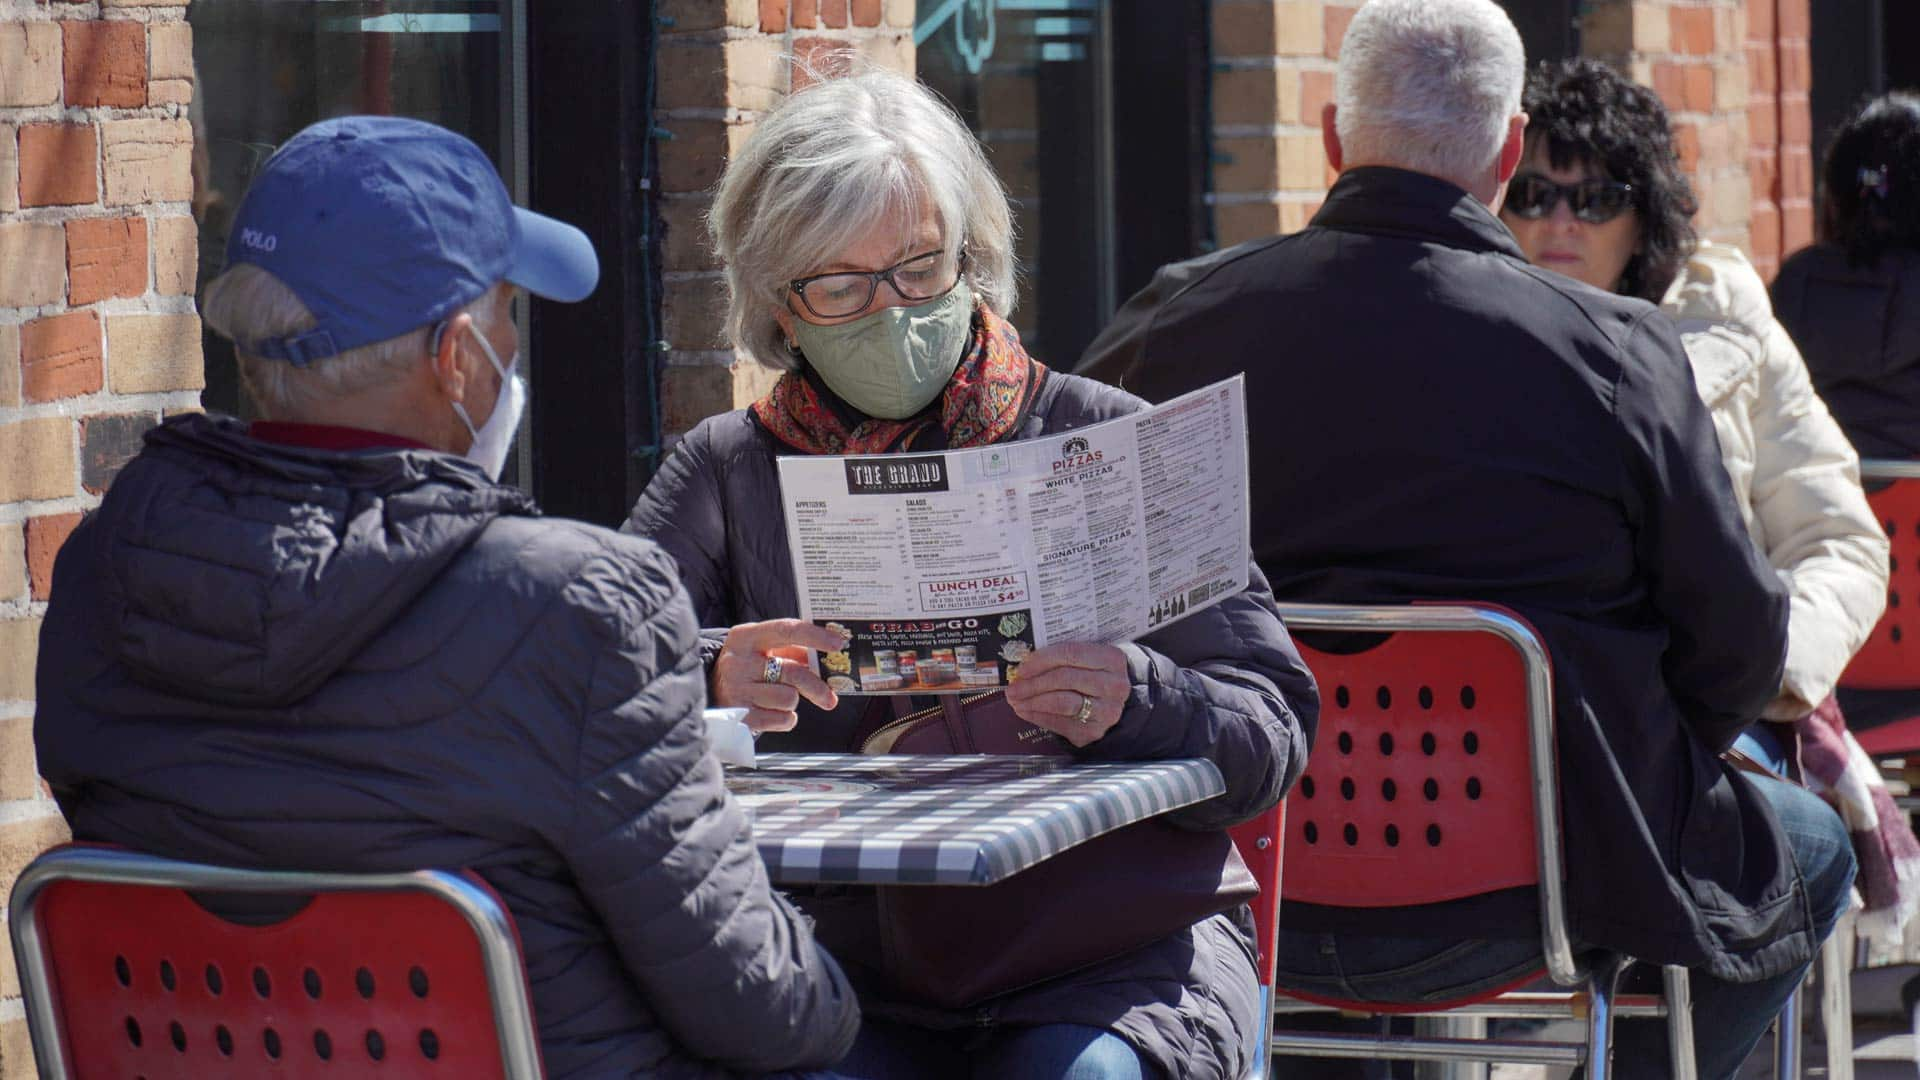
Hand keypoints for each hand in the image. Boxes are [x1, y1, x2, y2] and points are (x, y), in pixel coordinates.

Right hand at [712, 619, 846, 732]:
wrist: (709, 692)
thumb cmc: (747, 668)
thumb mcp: (762, 650)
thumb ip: (794, 650)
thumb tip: (831, 657)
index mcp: (746, 636)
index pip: (786, 630)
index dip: (815, 636)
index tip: (838, 643)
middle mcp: (738, 661)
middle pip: (793, 672)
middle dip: (817, 687)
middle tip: (830, 698)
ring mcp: (736, 689)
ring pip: (789, 698)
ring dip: (792, 701)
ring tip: (780, 698)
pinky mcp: (739, 716)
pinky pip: (782, 719)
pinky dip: (785, 719)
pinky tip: (773, 712)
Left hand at [1002, 642, 1129, 747]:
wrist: (1112, 703)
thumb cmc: (1093, 676)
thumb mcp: (1086, 660)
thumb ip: (1061, 658)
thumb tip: (1022, 665)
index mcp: (1112, 658)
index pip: (1071, 653)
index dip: (1042, 660)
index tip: (1022, 667)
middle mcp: (1114, 685)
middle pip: (1064, 678)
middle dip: (1033, 683)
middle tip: (1013, 687)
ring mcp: (1107, 710)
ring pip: (1062, 702)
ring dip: (1032, 701)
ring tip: (1015, 700)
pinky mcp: (1095, 730)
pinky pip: (1059, 722)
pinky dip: (1037, 716)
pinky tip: (1025, 711)